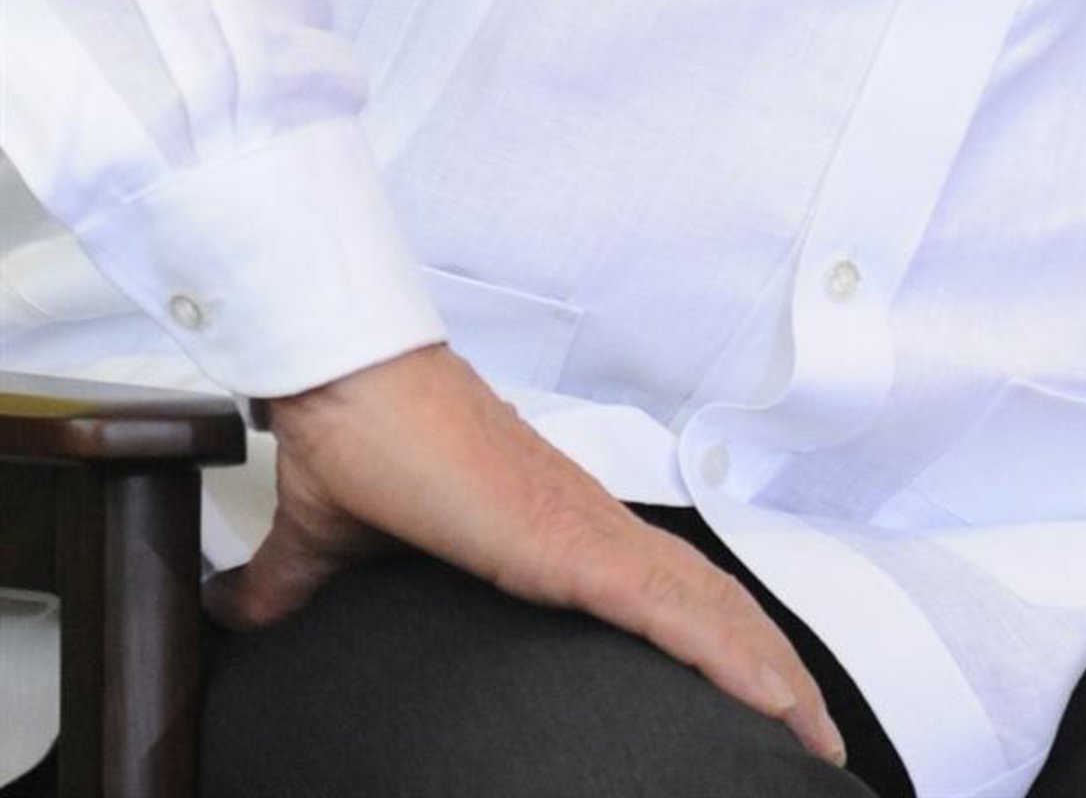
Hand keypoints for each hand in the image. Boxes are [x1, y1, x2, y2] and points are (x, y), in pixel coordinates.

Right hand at [202, 343, 845, 767]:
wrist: (344, 378)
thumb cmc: (355, 435)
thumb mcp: (328, 546)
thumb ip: (298, 589)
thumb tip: (241, 614)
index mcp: (552, 533)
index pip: (659, 593)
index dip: (717, 642)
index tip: (759, 698)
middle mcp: (587, 525)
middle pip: (707, 605)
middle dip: (768, 672)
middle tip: (816, 735)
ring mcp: (584, 528)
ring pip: (706, 606)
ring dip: (766, 668)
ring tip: (813, 729)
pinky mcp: (566, 541)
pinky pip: (665, 604)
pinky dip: (722, 648)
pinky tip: (764, 690)